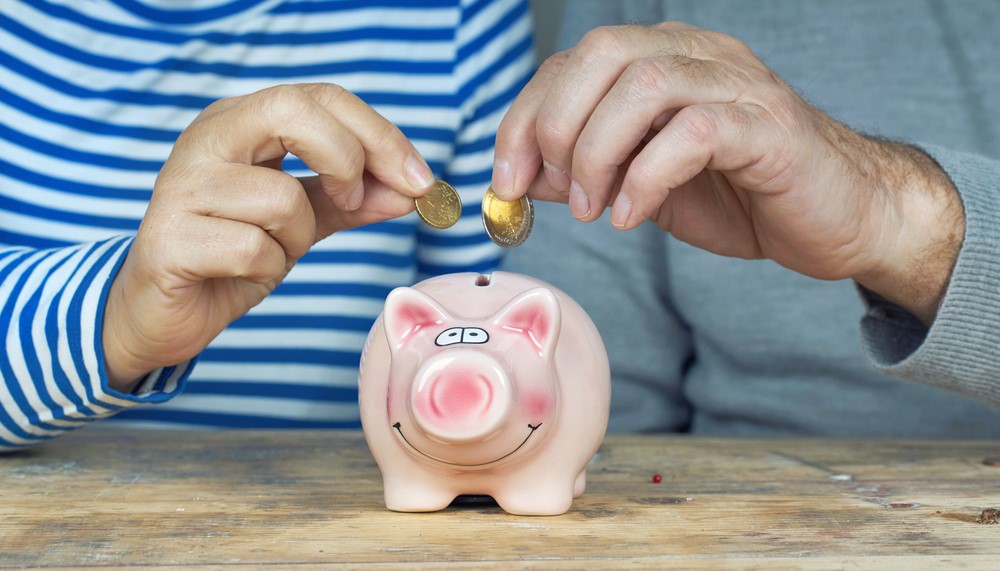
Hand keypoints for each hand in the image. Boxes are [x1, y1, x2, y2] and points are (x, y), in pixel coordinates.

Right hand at [103, 83, 434, 390]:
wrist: (163, 313)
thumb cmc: (232, 255)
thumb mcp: (302, 220)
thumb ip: (352, 199)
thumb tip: (413, 191)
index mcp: (240, 121)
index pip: (320, 97)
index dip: (379, 134)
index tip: (420, 179)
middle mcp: (207, 139)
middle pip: (292, 109)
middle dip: (346, 158)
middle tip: (355, 200)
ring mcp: (182, 185)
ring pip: (281, 197)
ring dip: (297, 238)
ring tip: (269, 252)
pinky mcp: (169, 238)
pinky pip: (254, 248)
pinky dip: (266, 269)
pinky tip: (240, 274)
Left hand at [493, 23, 962, 323]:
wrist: (837, 218)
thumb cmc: (740, 194)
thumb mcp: (641, 184)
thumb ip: (584, 171)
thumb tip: (519, 178)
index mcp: (663, 59)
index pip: (572, 63)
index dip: (525, 117)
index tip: (504, 178)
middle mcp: (697, 56)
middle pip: (601, 54)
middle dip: (557, 126)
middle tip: (554, 190)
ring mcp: (737, 85)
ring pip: (644, 86)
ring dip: (598, 153)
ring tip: (594, 209)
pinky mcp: (769, 127)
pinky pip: (694, 132)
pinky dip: (647, 177)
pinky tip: (633, 216)